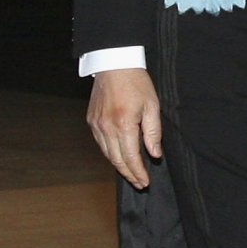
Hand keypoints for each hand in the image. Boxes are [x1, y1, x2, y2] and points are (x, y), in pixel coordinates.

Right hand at [87, 67, 162, 188]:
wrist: (113, 64)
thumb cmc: (135, 82)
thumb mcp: (152, 105)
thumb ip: (153, 132)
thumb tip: (154, 154)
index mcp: (124, 124)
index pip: (131, 157)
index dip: (139, 172)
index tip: (145, 182)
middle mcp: (107, 127)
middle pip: (117, 160)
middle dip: (129, 175)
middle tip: (139, 184)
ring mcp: (97, 125)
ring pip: (107, 154)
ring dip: (119, 166)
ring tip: (131, 174)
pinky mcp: (92, 120)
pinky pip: (101, 143)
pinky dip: (110, 153)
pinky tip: (119, 156)